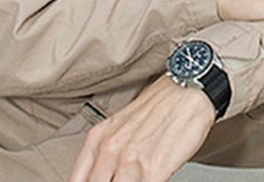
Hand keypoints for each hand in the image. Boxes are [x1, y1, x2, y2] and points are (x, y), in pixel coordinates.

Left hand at [68, 75, 214, 181]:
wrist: (187, 91)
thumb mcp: (120, 127)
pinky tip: (147, 181)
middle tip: (120, 180)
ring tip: (135, 180)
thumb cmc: (156, 109)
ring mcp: (130, 162)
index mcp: (97, 139)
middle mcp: (109, 150)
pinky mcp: (153, 172)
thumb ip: (104, 155)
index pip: (76, 180)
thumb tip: (99, 177)